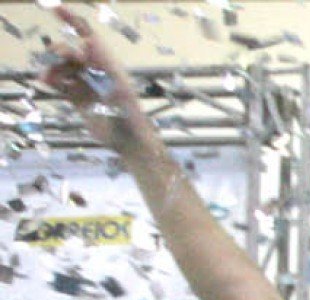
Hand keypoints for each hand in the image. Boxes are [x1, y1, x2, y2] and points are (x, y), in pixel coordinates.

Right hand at [38, 7, 145, 149]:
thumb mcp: (117, 87)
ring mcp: (85, 84)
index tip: (55, 8)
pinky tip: (45, 81)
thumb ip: (103, 63)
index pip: (87, 36)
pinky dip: (50, 80)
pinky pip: (59, 83)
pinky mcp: (77, 98)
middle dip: (62, 51)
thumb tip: (89, 40)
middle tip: (61, 59)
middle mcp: (95, 71)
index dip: (72, 21)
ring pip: (62, 67)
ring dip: (52, 68)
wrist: (129, 141)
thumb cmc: (129, 114)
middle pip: (70, 51)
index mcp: (107, 64)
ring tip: (47, 77)